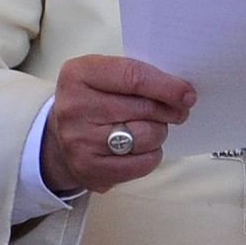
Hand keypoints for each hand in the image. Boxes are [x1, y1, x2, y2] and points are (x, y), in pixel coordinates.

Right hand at [41, 55, 195, 193]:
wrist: (57, 138)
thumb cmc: (92, 100)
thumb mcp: (104, 75)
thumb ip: (138, 76)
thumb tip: (183, 93)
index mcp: (79, 74)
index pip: (133, 77)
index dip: (167, 86)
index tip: (188, 93)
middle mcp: (75, 107)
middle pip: (143, 108)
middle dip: (169, 110)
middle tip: (177, 111)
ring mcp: (80, 141)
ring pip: (146, 136)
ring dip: (159, 132)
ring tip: (153, 128)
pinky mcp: (89, 170)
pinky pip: (141, 163)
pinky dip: (152, 155)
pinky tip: (144, 148)